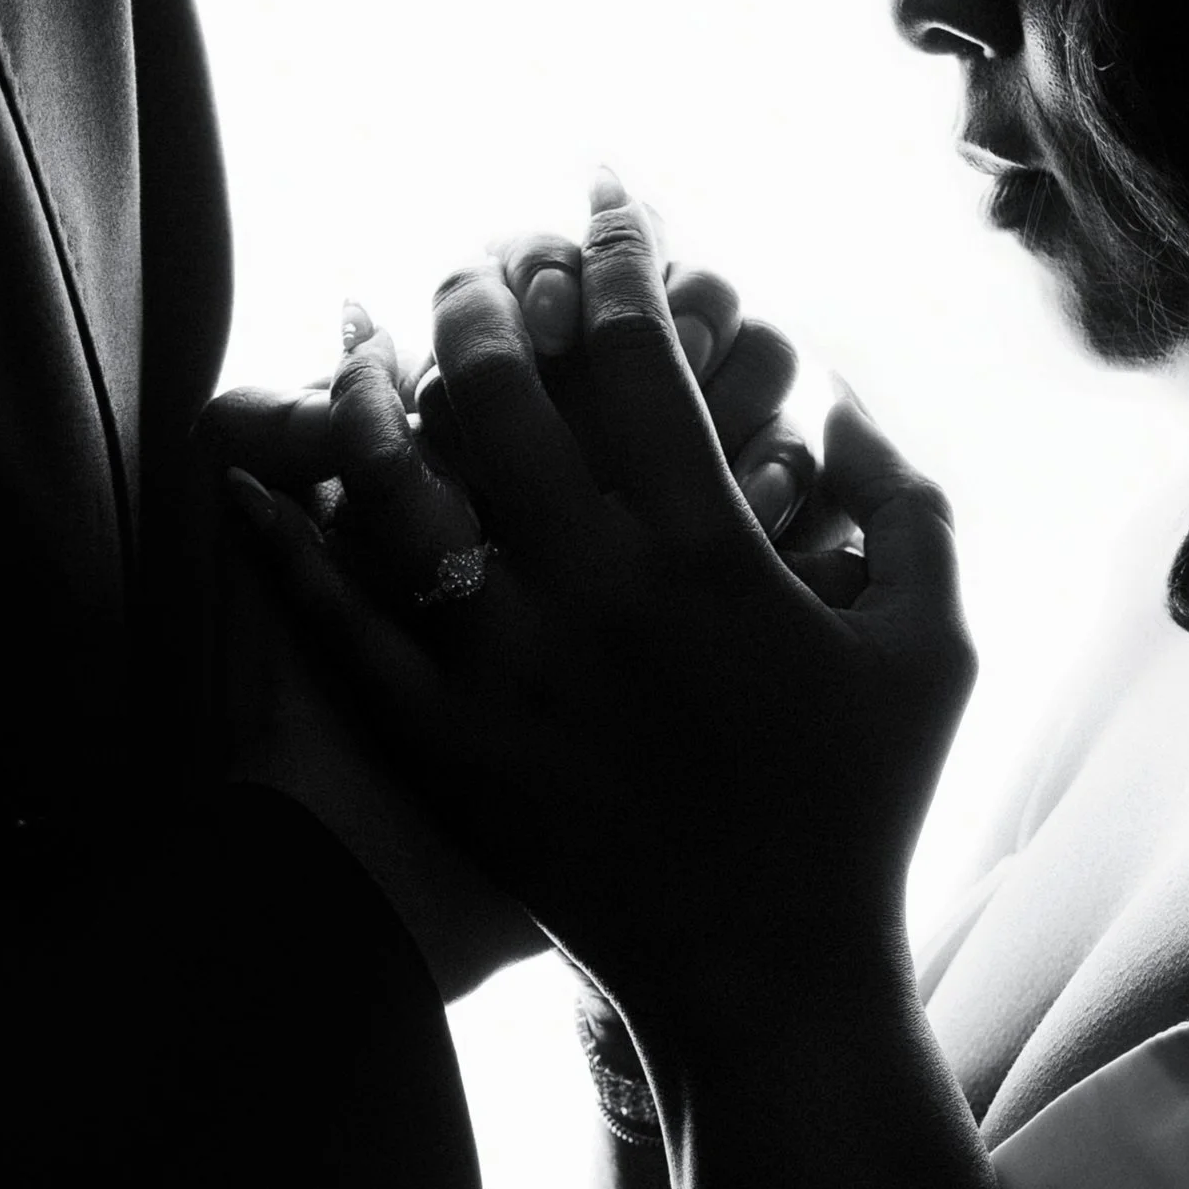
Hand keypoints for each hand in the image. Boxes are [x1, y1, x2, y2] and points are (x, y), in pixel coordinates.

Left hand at [224, 180, 974, 1031]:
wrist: (767, 990)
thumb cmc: (860, 815)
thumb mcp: (934, 647)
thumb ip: (906, 502)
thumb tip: (839, 393)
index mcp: (715, 551)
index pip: (640, 350)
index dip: (618, 252)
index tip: (606, 198)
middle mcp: (596, 591)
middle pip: (502, 391)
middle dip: (483, 295)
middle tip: (478, 258)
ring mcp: (505, 669)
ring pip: (401, 483)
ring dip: (369, 387)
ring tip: (358, 330)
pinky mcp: (441, 743)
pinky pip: (339, 617)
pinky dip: (287, 537)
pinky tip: (254, 473)